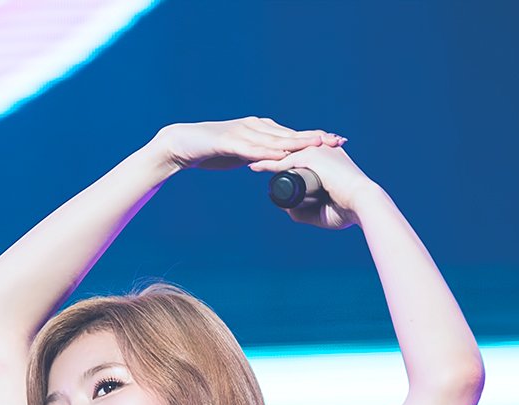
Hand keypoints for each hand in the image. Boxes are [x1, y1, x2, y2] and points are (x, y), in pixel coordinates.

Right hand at [154, 116, 344, 172]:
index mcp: (259, 130)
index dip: (313, 138)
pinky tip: (281, 156)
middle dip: (314, 138)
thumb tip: (275, 164)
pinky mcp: (228, 141)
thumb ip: (258, 156)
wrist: (181, 144)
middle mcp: (254, 127)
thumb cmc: (211, 151)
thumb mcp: (240, 154)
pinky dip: (267, 152)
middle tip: (336, 140)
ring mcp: (242, 132)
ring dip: (297, 142)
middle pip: (289, 134)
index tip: (335, 142)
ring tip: (317, 145)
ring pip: (274, 139)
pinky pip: (251, 148)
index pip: (291, 135)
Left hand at [248, 142, 376, 228]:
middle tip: (249, 158)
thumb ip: (305, 210)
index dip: (280, 159)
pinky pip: (283, 161)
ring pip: (283, 154)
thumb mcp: (322, 211)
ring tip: (245, 160)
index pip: (297, 156)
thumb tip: (287, 209)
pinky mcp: (311, 158)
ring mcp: (315, 152)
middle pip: (287, 151)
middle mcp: (320, 150)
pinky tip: (253, 166)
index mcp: (326, 157)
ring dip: (264, 157)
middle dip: (267, 154)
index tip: (264, 162)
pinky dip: (267, 164)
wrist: (363, 203)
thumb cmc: (348, 209)